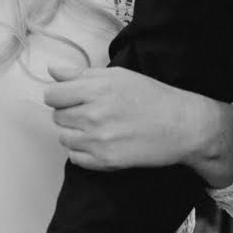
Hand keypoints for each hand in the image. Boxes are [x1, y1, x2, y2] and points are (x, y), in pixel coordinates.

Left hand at [43, 65, 205, 170]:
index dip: (58, 95)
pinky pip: (74, 158)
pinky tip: (100, 142)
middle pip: (57, 116)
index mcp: (96, 89)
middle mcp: (94, 114)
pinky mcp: (105, 161)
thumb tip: (53, 71)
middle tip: (89, 111)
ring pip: (63, 137)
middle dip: (68, 113)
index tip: (68, 97)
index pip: (51, 95)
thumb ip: (80, 74)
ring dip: (74, 133)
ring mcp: (98, 140)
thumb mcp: (117, 76)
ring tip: (96, 127)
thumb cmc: (153, 97)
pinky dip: (82, 152)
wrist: (181, 125)